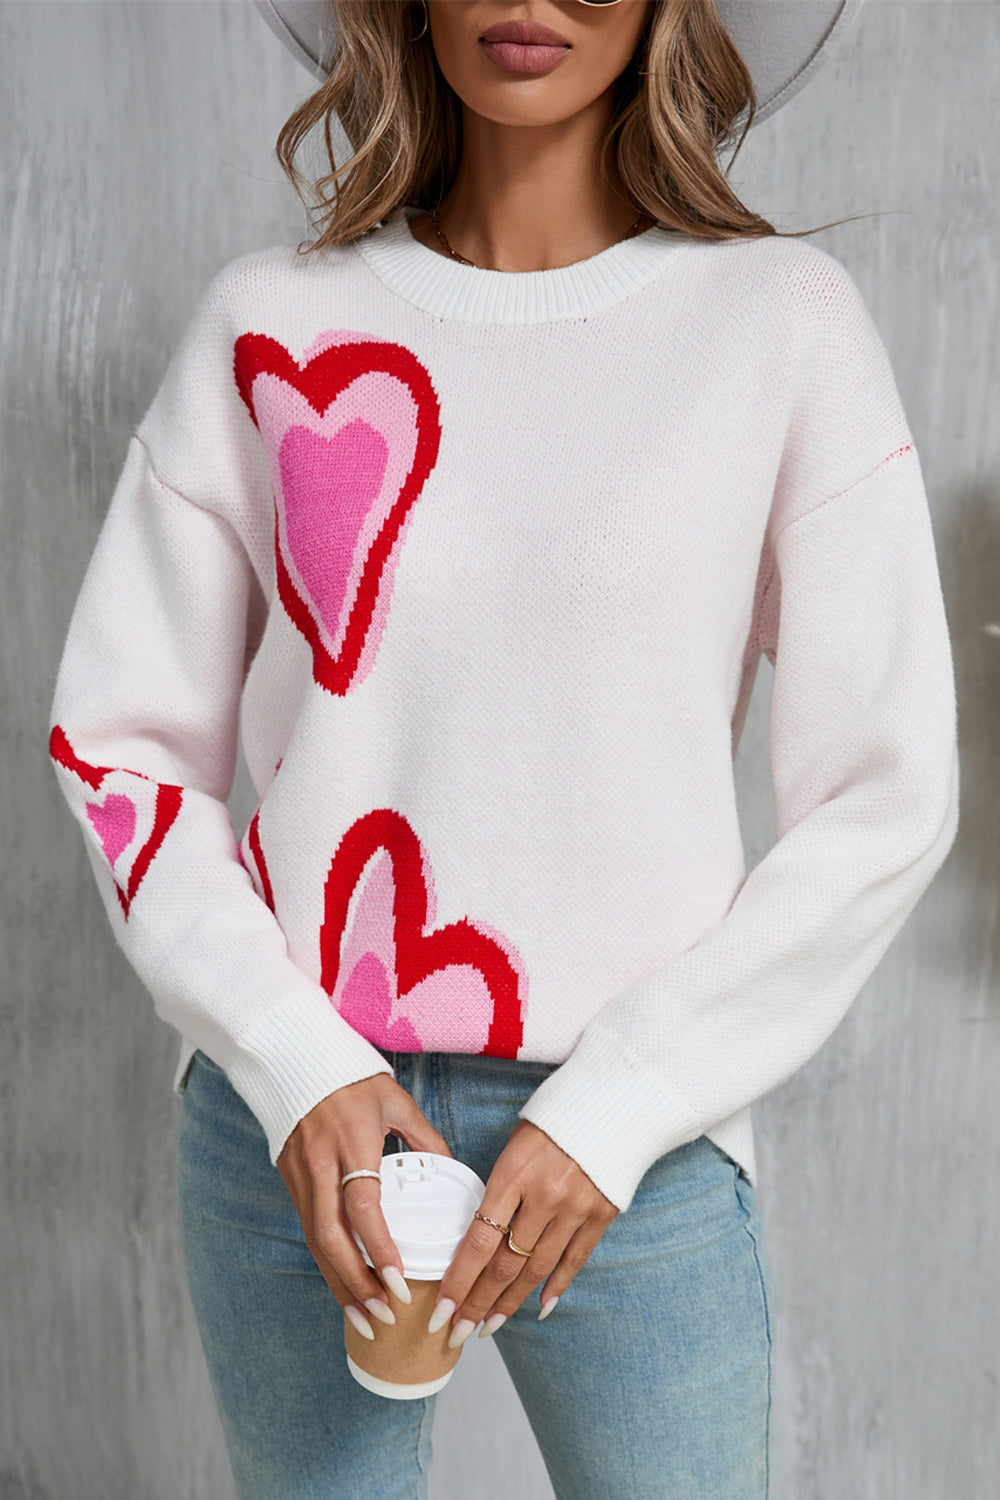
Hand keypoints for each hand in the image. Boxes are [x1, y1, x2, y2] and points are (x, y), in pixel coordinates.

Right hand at [277, 1073, 453, 1338]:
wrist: (297, 1059)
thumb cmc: (353, 1079)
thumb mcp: (396, 1102)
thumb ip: (424, 1138)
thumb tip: (449, 1172)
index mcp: (352, 1143)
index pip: (362, 1206)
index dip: (378, 1248)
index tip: (398, 1280)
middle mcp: (321, 1165)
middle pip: (332, 1237)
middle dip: (357, 1283)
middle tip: (385, 1315)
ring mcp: (300, 1175)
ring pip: (315, 1242)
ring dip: (339, 1283)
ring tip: (366, 1319)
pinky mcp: (290, 1181)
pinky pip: (308, 1231)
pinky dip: (327, 1263)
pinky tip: (344, 1288)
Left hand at [429, 1120, 618, 1347]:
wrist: (616, 1098)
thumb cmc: (555, 1117)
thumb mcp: (515, 1144)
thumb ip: (499, 1187)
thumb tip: (480, 1231)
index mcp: (514, 1174)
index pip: (478, 1240)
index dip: (458, 1281)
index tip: (440, 1309)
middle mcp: (544, 1197)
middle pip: (504, 1264)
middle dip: (476, 1304)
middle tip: (455, 1333)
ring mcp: (576, 1209)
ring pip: (536, 1269)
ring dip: (509, 1303)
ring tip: (488, 1327)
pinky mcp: (602, 1214)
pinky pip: (575, 1260)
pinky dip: (557, 1287)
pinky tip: (539, 1308)